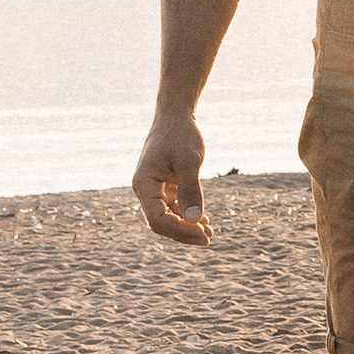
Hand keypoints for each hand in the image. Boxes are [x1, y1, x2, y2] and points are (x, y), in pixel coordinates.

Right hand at [132, 111, 212, 246]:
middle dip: (184, 233)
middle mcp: (145, 190)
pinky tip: (205, 221)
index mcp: (143, 185)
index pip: (157, 219)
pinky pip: (174, 207)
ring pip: (168, 217)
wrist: (176, 114)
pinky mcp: (164, 185)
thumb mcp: (189, 161)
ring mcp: (154, 189)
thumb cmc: (180, 134)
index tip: (202, 232)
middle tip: (209, 239)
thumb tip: (195, 220)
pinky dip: (187, 215)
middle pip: (161, 223)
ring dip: (187, 226)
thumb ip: (191, 190)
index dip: (179, 230)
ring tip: (210, 233)